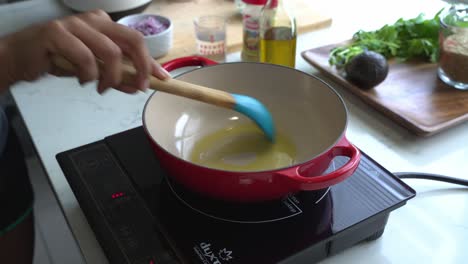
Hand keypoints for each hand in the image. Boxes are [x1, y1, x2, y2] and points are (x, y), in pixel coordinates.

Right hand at [0, 9, 169, 92]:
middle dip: (141, 67)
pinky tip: (81, 80)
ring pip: (110, 51)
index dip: (151, 61)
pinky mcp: (57, 32)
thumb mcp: (95, 70)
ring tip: (101, 88)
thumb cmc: (60, 60)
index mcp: (106, 25)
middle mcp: (94, 20)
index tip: (163, 79)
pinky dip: (88, 75)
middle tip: (138, 87)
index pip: (136, 41)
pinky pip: (85, 58)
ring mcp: (75, 24)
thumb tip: (137, 86)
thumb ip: (116, 75)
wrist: (22, 58)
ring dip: (111, 77)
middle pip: (131, 39)